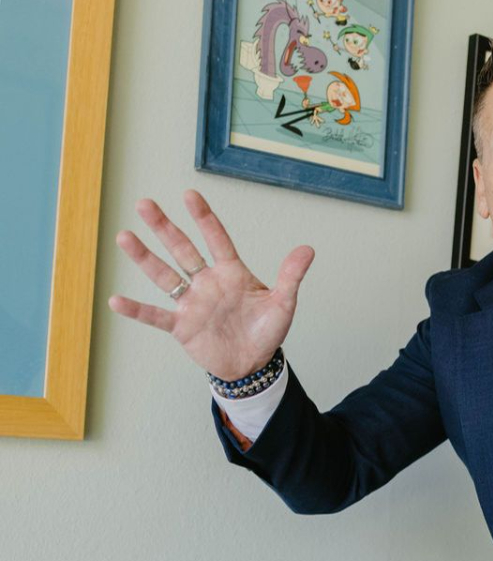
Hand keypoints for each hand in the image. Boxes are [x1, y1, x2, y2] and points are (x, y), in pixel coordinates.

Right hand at [108, 189, 314, 381]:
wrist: (253, 365)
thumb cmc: (266, 331)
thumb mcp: (283, 304)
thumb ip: (290, 277)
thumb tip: (308, 249)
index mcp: (231, 272)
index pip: (216, 239)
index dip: (204, 218)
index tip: (190, 195)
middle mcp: (207, 282)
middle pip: (182, 250)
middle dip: (164, 228)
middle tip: (144, 203)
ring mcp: (192, 303)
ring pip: (164, 276)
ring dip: (144, 258)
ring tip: (124, 236)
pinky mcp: (182, 327)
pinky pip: (156, 316)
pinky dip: (137, 310)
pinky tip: (116, 300)